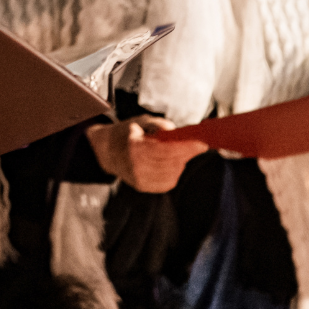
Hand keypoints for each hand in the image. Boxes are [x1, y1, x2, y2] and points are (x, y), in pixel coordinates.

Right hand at [85, 116, 206, 193]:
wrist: (106, 151)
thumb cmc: (126, 134)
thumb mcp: (141, 122)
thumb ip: (160, 125)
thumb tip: (178, 133)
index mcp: (135, 147)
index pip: (167, 150)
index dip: (187, 148)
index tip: (202, 144)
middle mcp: (136, 166)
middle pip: (172, 163)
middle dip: (188, 153)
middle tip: (196, 145)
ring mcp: (139, 179)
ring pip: (173, 173)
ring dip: (180, 162)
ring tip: (177, 152)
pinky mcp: (143, 187)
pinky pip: (168, 182)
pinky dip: (174, 172)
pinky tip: (170, 163)